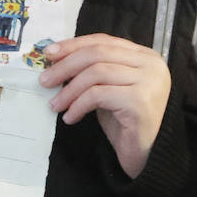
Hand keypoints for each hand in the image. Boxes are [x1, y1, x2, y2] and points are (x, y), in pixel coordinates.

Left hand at [39, 34, 170, 178]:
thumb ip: (93, 71)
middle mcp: (151, 64)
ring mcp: (148, 81)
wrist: (147, 155)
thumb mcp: (108, 89)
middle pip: (98, 53)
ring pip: (96, 72)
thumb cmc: (126, 122)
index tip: (49, 54)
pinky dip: (78, 105)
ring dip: (69, 89)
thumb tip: (56, 60)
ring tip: (55, 104)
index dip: (74, 45)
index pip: (104, 41)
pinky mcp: (139, 101)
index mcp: (144, 56)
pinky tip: (70, 117)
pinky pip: (98, 95)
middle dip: (66, 65)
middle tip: (45, 80)